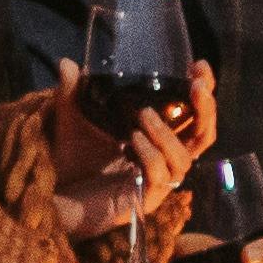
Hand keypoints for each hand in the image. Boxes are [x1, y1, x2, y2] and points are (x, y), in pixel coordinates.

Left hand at [34, 59, 213, 238]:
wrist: (57, 196)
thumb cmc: (72, 161)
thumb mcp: (74, 119)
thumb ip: (73, 92)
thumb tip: (68, 63)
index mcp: (159, 138)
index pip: (194, 117)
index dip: (203, 93)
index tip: (198, 65)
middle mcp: (165, 159)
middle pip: (203, 137)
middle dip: (205, 109)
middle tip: (195, 86)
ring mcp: (159, 182)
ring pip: (183, 158)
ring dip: (166, 134)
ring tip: (143, 115)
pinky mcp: (147, 200)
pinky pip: (161, 176)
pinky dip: (150, 156)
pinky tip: (132, 141)